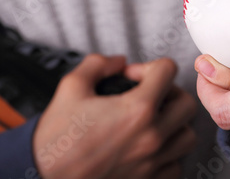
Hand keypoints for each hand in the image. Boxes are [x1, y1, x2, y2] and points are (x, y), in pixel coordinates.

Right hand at [33, 55, 196, 178]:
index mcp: (137, 109)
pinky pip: (176, 165)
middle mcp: (152, 136)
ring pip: (187, 136)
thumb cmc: (56, 138)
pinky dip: (168, 154)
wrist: (41, 177)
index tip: (135, 77)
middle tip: (150, 96)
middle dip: (169, 92)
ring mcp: (153, 162)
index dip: (150, 66)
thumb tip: (119, 62)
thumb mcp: (71, 87)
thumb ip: (98, 64)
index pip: (168, 70)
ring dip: (175, 124)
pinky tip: (150, 148)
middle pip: (186, 103)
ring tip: (155, 122)